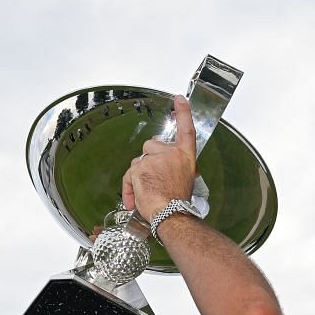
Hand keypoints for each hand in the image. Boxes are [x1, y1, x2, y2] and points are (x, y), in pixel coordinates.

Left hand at [121, 93, 196, 223]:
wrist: (171, 213)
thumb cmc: (178, 203)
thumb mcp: (186, 180)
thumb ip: (176, 167)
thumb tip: (169, 168)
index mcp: (185, 156)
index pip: (186, 129)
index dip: (182, 113)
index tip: (179, 100)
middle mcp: (171, 153)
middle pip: (151, 145)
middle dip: (148, 158)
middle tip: (152, 177)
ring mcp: (154, 159)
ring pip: (138, 161)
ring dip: (138, 175)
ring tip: (147, 192)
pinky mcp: (139, 167)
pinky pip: (129, 175)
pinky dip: (129, 187)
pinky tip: (133, 199)